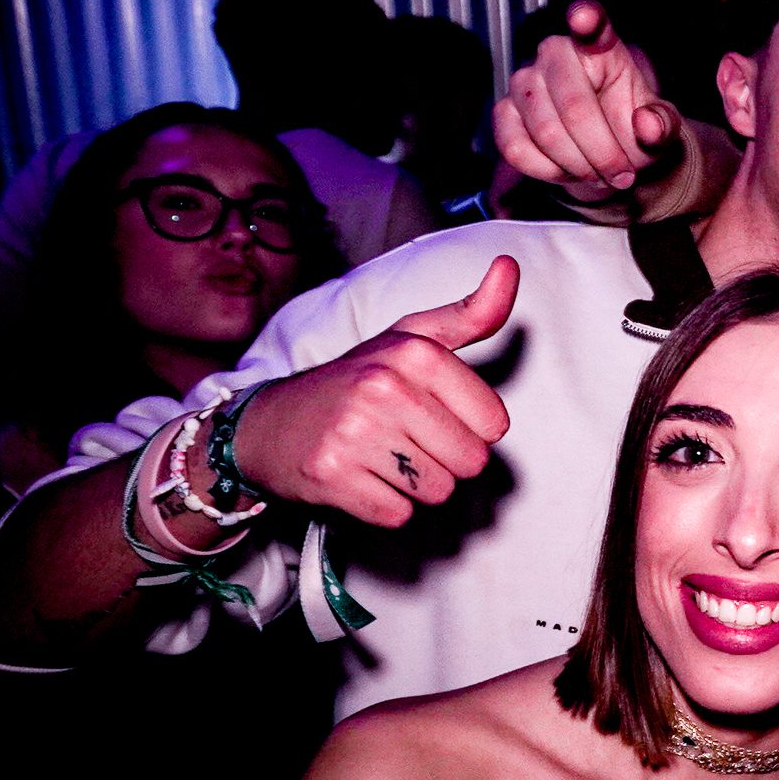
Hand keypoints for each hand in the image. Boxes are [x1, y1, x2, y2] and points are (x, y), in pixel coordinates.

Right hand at [232, 258, 518, 526]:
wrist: (268, 422)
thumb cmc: (356, 381)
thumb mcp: (412, 338)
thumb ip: (471, 313)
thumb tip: (510, 265)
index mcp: (414, 352)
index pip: (494, 424)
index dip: (472, 429)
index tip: (437, 415)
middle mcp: (384, 386)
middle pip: (469, 461)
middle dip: (445, 460)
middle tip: (406, 440)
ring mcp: (354, 431)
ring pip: (436, 491)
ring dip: (415, 485)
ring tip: (383, 458)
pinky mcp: (330, 475)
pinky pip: (397, 514)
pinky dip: (385, 506)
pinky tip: (362, 479)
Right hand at [494, 0, 678, 193]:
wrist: (605, 154)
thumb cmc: (632, 131)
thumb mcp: (659, 130)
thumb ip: (662, 125)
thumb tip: (648, 126)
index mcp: (600, 48)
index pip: (593, 27)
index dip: (587, 20)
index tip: (585, 16)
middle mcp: (555, 53)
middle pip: (574, 108)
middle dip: (602, 153)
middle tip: (622, 174)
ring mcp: (524, 81)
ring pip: (546, 134)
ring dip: (579, 166)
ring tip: (598, 172)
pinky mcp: (503, 112)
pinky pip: (518, 149)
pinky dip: (548, 172)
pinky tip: (566, 169)